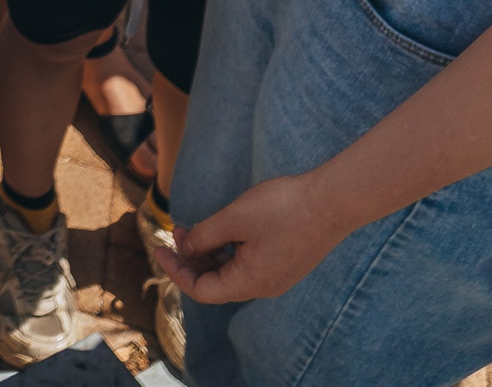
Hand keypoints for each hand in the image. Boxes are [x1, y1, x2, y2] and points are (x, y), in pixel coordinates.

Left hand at [153, 172, 344, 306]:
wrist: (332, 201)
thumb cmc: (282, 208)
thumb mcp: (233, 219)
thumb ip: (204, 237)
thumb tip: (185, 250)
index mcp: (249, 283)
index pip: (201, 291)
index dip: (176, 271)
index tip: (159, 247)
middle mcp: (264, 286)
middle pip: (215, 283)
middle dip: (191, 259)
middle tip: (176, 231)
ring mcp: (277, 275)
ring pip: (232, 271)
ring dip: (209, 252)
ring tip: (194, 227)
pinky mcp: (286, 262)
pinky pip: (248, 264)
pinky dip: (229, 250)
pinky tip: (223, 229)